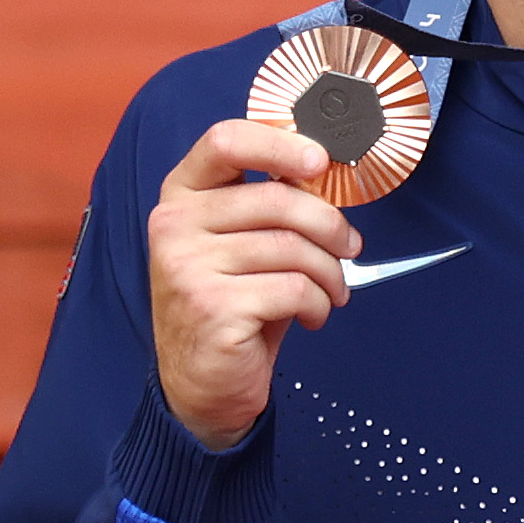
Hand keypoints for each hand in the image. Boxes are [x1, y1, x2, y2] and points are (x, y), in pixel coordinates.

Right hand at [147, 120, 361, 449]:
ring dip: (330, 273)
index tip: (320, 162)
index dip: (280, 143)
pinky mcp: (211, 307)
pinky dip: (319, 303)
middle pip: (278, 199)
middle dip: (331, 226)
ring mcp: (187, 266)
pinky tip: (312, 315)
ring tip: (331, 291)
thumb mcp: (244, 243)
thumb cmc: (233, 303)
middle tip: (349, 248)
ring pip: (293, 247)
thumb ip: (269, 204)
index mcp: (182, 195)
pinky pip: (295, 288)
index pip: (225, 141)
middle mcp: (174, 224)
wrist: (203, 381)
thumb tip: (326, 174)